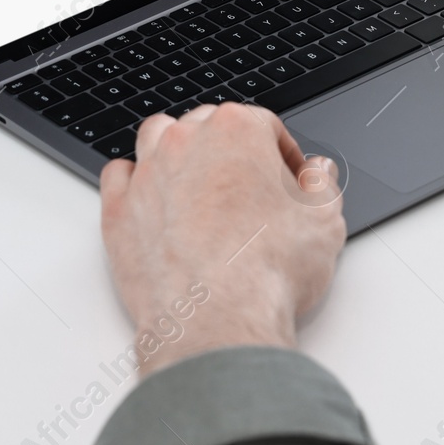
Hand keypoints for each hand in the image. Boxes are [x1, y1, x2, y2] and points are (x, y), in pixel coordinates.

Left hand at [99, 102, 344, 376]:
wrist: (217, 320)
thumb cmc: (267, 271)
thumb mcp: (324, 221)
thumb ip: (323, 185)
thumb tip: (318, 172)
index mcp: (236, 131)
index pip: (263, 124)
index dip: (282, 153)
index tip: (290, 178)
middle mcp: (185, 142)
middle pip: (208, 126)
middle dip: (231, 150)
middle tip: (250, 188)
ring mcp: (146, 174)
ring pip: (156, 137)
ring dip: (177, 152)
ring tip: (199, 184)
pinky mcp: (118, 209)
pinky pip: (119, 176)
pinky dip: (135, 181)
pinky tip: (155, 200)